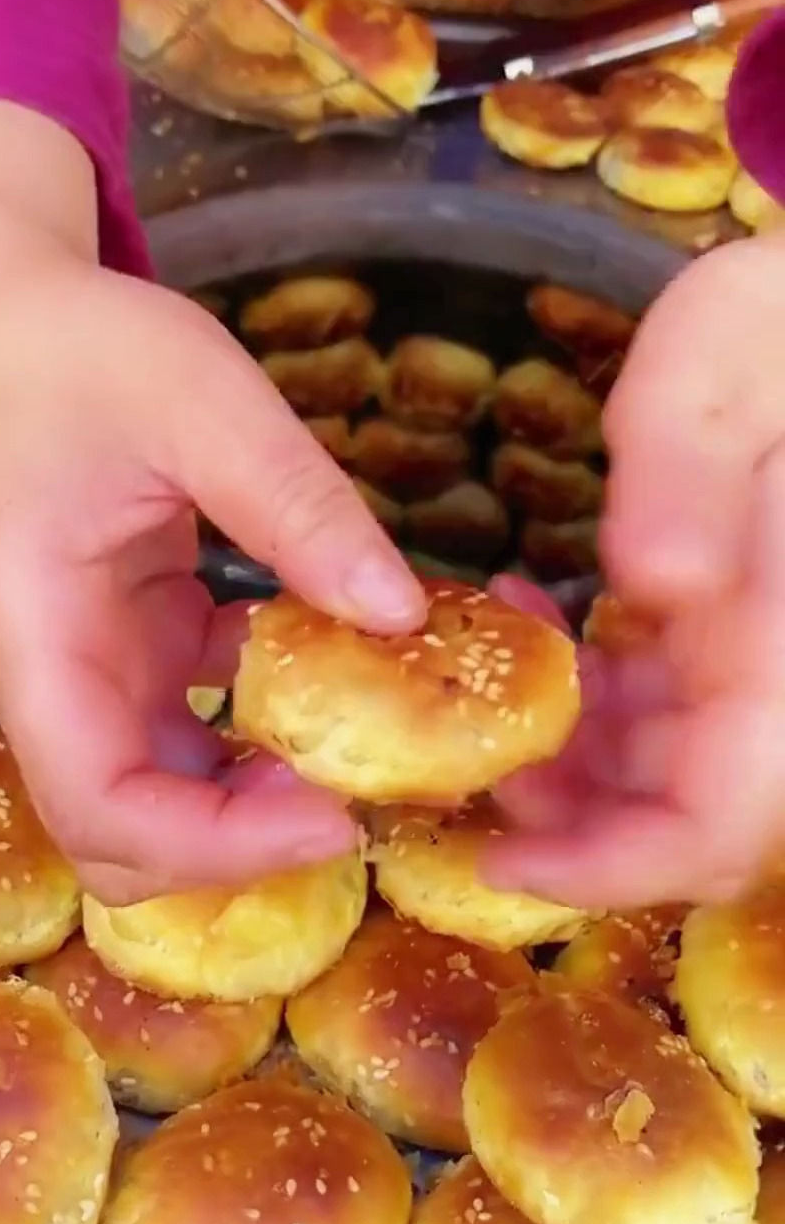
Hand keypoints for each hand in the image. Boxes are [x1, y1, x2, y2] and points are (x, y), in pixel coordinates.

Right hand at [0, 100, 426, 903]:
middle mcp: (44, 679)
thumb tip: (399, 614)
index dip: (216, 844)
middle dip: (231, 846)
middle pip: (117, 838)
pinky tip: (321, 677)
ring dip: (247, 802)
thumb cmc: (89, 351)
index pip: (101, 806)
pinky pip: (185, 735)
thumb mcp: (205, 403)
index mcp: (33, 635)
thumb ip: (297, 507)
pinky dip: (254, 735)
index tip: (334, 819)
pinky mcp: (126, 650)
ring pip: (153, 800)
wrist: (26, 321)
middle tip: (348, 799)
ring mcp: (82, 671)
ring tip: (353, 754)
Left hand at [486, 231, 784, 908]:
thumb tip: (652, 582)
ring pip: (676, 765)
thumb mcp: (733, 355)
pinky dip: (600, 689)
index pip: (718, 819)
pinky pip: (676, 700)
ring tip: (492, 664)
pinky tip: (540, 616)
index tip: (498, 859)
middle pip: (690, 812)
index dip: (611, 868)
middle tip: (468, 744)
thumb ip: (689, 466)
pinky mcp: (749, 625)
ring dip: (573, 747)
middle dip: (572, 812)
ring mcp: (773, 655)